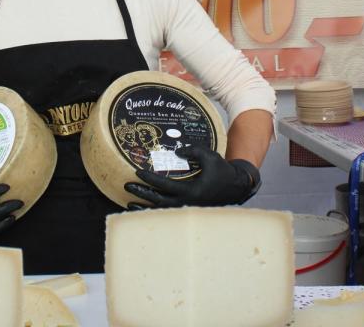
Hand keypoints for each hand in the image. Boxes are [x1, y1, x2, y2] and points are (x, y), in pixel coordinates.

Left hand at [124, 146, 260, 208]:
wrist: (236, 188)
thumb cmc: (222, 171)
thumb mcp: (210, 156)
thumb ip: (193, 151)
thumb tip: (177, 152)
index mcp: (192, 191)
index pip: (165, 185)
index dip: (150, 179)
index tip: (137, 172)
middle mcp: (187, 203)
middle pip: (158, 201)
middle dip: (141, 193)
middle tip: (127, 185)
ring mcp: (187, 209)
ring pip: (161, 211)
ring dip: (144, 207)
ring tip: (129, 203)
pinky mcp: (188, 211)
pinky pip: (167, 213)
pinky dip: (154, 211)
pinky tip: (144, 209)